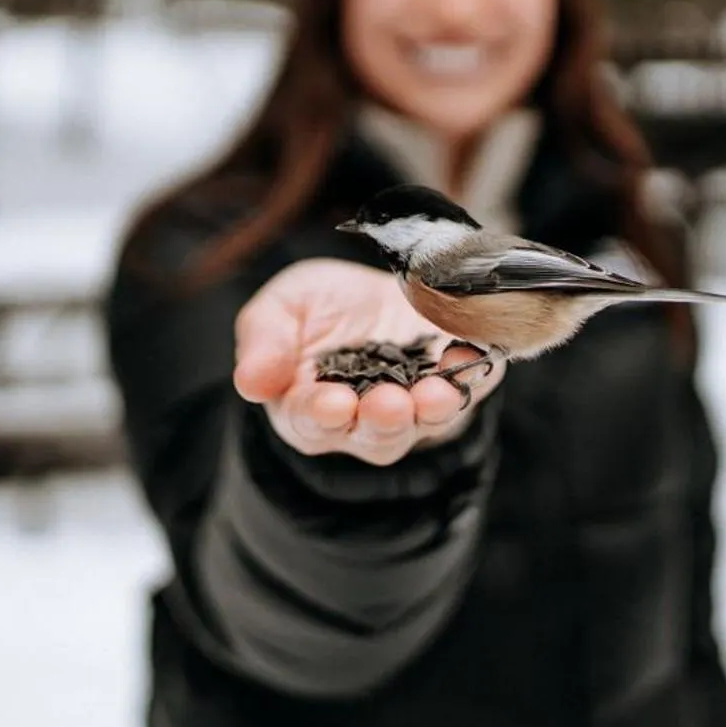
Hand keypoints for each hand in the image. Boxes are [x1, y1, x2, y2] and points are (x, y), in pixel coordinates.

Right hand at [233, 258, 502, 466]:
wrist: (374, 292)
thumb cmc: (319, 308)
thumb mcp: (280, 308)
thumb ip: (262, 342)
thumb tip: (250, 382)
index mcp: (309, 409)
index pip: (312, 423)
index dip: (321, 416)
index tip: (332, 404)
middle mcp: (363, 421)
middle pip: (374, 434)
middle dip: (384, 419)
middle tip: (391, 404)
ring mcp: (414, 407)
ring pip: (423, 422)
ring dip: (432, 409)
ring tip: (436, 392)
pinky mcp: (457, 384)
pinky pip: (471, 389)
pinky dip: (475, 376)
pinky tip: (473, 356)